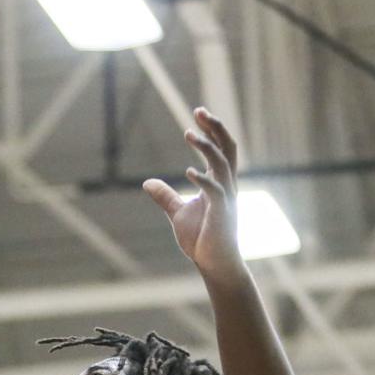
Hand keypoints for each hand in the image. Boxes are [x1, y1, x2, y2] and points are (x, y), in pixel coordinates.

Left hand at [142, 107, 244, 277]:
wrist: (214, 264)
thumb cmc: (201, 239)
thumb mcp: (178, 213)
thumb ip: (165, 196)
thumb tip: (147, 182)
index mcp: (220, 184)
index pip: (221, 150)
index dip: (212, 131)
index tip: (198, 113)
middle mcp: (227, 187)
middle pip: (227, 150)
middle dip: (215, 129)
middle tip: (200, 111)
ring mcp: (226, 199)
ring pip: (223, 165)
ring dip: (206, 148)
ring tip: (188, 133)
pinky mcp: (221, 213)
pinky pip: (216, 191)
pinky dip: (204, 179)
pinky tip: (189, 171)